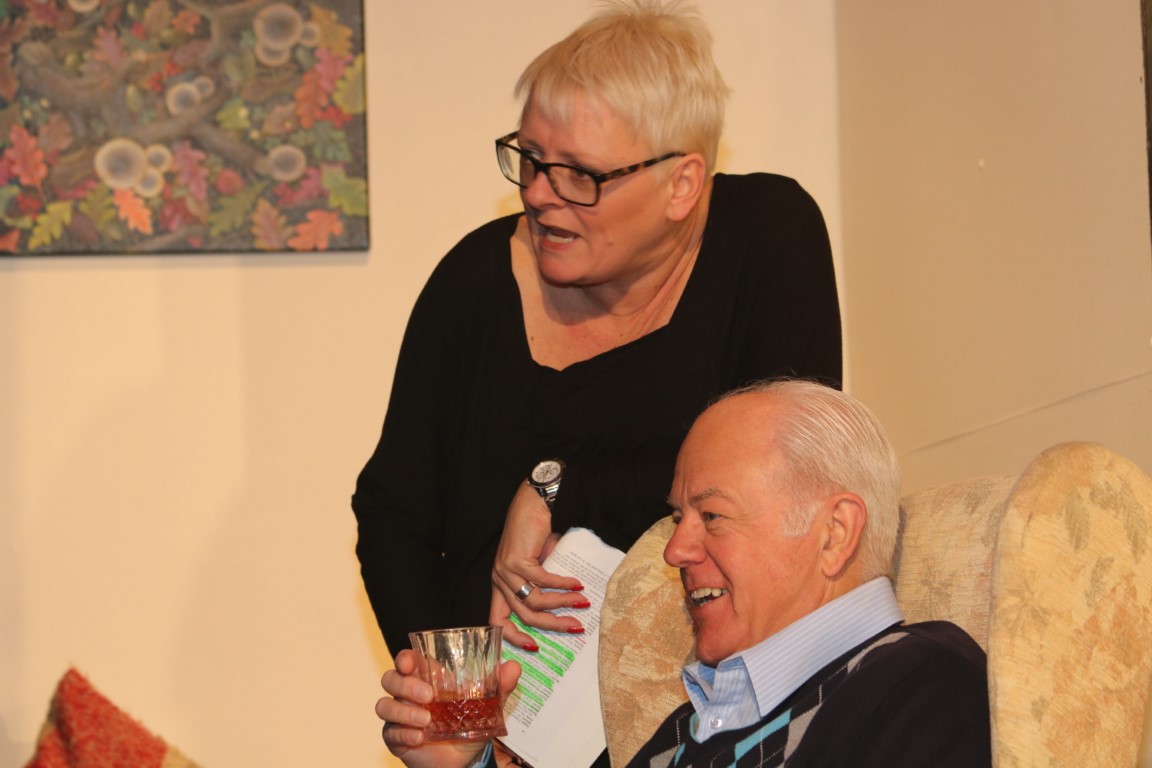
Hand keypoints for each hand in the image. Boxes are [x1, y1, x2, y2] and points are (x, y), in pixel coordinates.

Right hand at [376, 650, 520, 767]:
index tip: (409, 662)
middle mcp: (408, 694)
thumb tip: (514, 666)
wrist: (464, 761)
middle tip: (428, 695)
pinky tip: (420, 737)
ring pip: (384, 705)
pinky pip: (389, 732)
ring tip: (426, 720)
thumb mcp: (487, 707)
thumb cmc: (469, 726)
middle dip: (405, 684)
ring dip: (403, 710)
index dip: (405, 658)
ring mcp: (400, 716)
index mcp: (427, 678)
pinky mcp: (395, 738)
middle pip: (390, 678)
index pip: (408, 660)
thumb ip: (499, 687)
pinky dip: (403, 733)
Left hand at [490, 482, 589, 650]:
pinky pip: (543, 582)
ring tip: (582, 601)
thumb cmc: (538, 533)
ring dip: (562, 604)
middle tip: (576, 627)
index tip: (536, 647)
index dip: (515, 638)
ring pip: (534, 603)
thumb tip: (564, 612)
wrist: (535, 503)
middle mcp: (498, 580)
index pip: (498, 621)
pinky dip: (563, 585)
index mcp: (500, 585)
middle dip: (553, 625)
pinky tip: (578, 584)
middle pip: (524, 617)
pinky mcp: (516, 561)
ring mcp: (505, 571)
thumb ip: (544, 588)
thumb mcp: (539, 566)